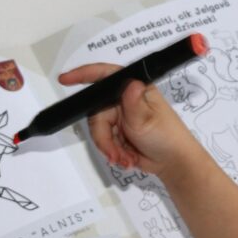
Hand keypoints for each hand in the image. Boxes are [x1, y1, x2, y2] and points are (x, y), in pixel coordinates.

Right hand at [58, 63, 205, 178]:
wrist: (172, 162)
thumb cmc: (166, 136)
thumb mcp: (147, 121)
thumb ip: (134, 104)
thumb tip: (129, 85)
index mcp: (133, 89)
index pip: (105, 76)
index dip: (84, 75)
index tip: (65, 79)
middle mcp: (123, 100)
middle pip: (96, 114)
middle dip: (104, 137)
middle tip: (115, 153)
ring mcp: (119, 117)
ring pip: (98, 131)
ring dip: (109, 148)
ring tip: (124, 159)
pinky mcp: (117, 133)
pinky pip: (103, 141)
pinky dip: (112, 152)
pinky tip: (126, 159)